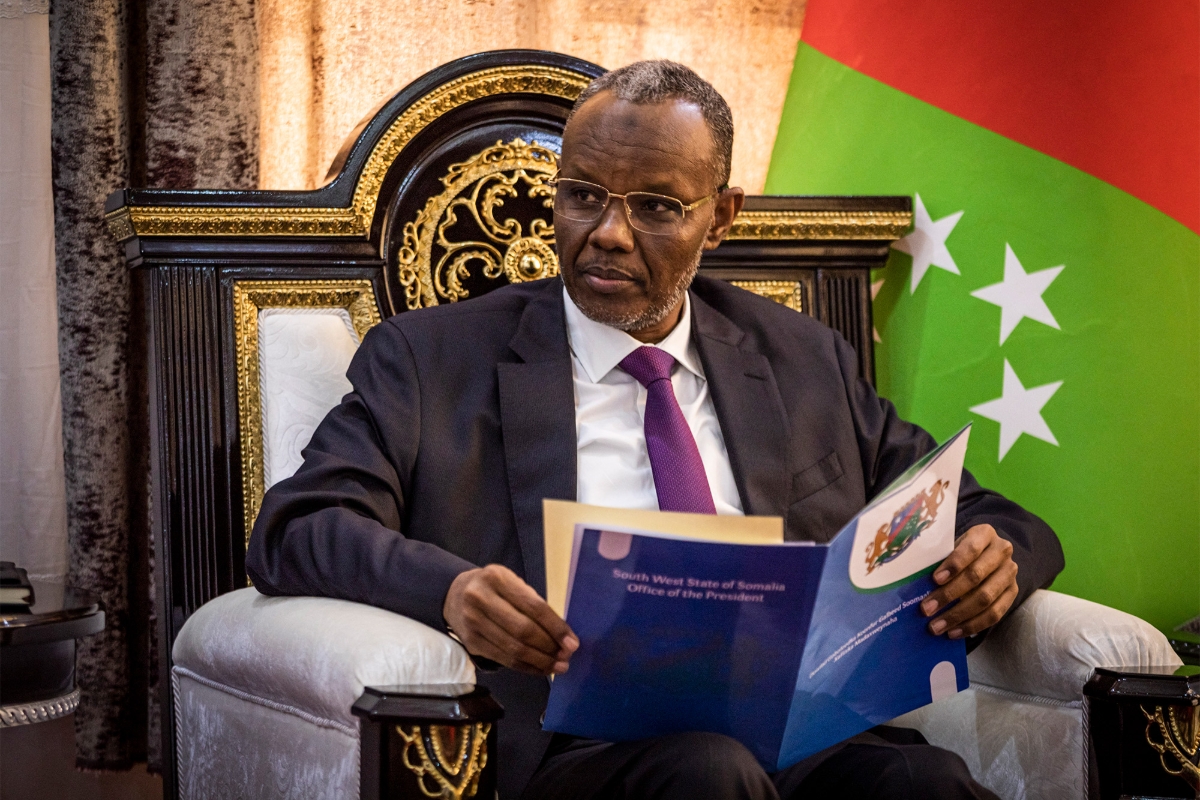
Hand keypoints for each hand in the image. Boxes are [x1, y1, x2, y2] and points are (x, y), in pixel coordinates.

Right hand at [443, 564, 578, 675]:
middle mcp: (481, 599)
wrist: (453, 594)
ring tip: (558, 666)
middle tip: (567, 657)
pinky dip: (525, 667)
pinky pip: (504, 659)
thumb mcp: (510, 582)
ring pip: (513, 649)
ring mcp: (473, 623)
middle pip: (523, 630)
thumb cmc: (493, 588)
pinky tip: (540, 668)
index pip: (533, 606)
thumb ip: (532, 603)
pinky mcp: (471, 643)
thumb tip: (562, 635)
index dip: (556, 627)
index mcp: (497, 578)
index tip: (573, 642)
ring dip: (540, 661)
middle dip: (550, 647)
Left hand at [921, 524, 1017, 638]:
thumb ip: (940, 558)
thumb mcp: (952, 545)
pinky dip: (972, 625)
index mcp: (984, 533)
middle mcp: (1002, 551)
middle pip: (976, 576)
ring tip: (937, 626)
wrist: (988, 554)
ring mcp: (1010, 573)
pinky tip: (954, 632)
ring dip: (959, 615)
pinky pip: (995, 614)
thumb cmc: (960, 550)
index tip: (934, 580)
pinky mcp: (1013, 593)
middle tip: (927, 609)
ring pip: (986, 598)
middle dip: (949, 595)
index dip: (953, 565)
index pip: (970, 549)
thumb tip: (915, 583)